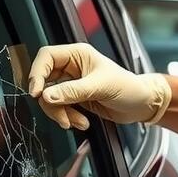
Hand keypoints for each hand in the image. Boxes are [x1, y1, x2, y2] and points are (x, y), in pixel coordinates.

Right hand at [28, 43, 171, 129]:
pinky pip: (60, 109)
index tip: (36, 92)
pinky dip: (67, 118)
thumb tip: (46, 96)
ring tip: (77, 122)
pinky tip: (82, 122)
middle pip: (44, 82)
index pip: (46, 57)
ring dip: (60, 114)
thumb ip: (72, 91)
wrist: (141, 105)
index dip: (37, 73)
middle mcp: (71, 68)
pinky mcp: (74, 99)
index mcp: (77, 54)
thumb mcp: (100, 87)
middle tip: (60, 115)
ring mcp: (71, 84)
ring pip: (50, 99)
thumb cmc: (128, 87)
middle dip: (51, 102)